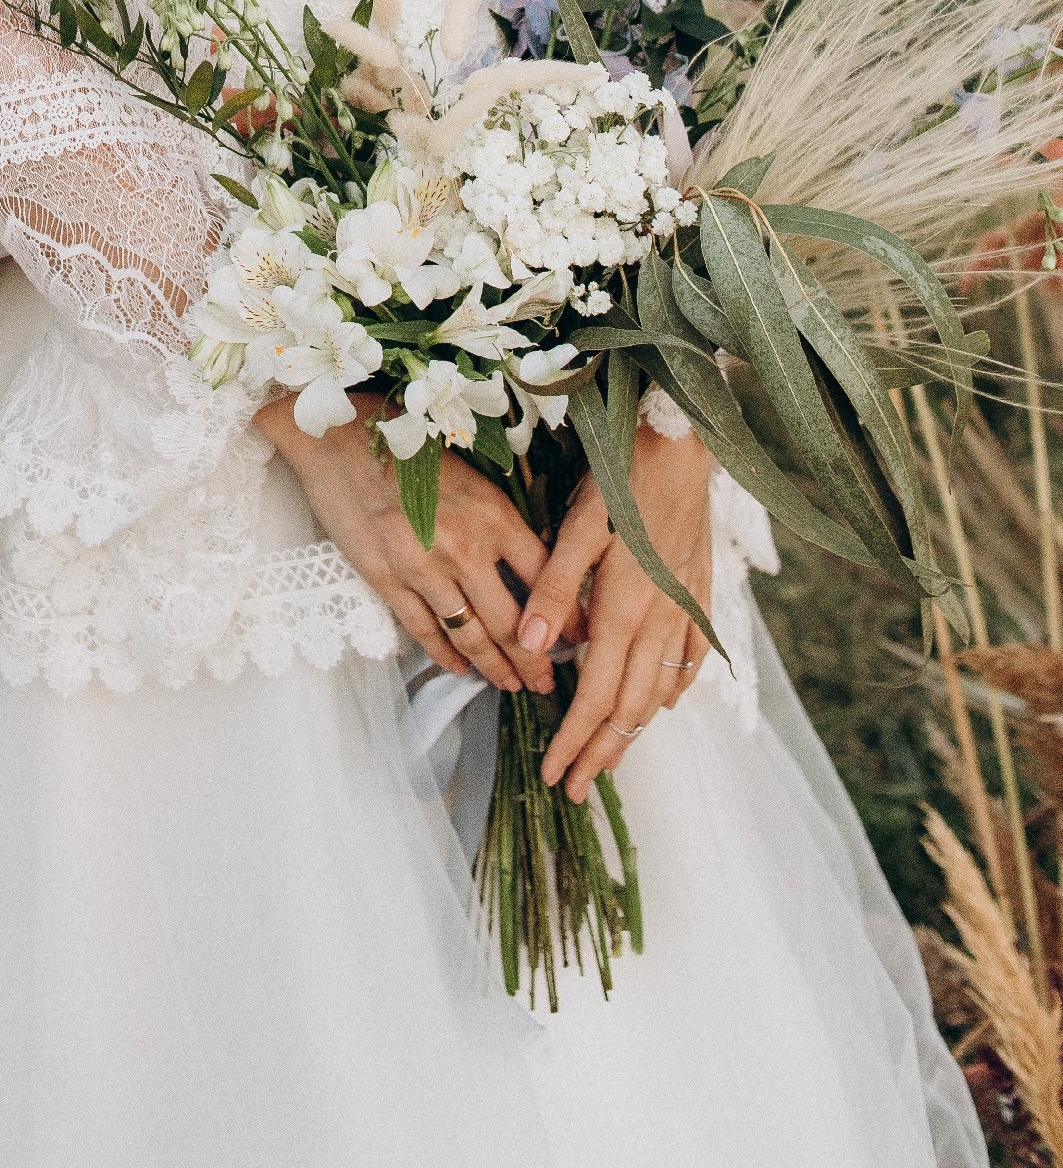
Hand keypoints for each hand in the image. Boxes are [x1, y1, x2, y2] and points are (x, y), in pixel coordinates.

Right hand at [254, 394, 553, 694]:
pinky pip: (425, 630)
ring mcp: (424, 568)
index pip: (546, 580)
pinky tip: (460, 668)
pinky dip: (445, 656)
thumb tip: (535, 563)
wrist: (339, 438)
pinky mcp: (386, 580)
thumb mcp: (471, 474)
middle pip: (512, 622)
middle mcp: (465, 546)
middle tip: (548, 683)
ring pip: (471, 636)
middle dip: (535, 661)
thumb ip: (501, 519)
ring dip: (495, 668)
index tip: (581, 640)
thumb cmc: (409, 446)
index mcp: (494, 514)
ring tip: (511, 684)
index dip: (568, 617)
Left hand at [514, 427, 713, 800]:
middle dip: (603, 753)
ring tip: (613, 756)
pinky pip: (691, 656)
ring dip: (635, 730)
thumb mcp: (575, 526)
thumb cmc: (622, 475)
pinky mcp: (700, 589)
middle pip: (629, 707)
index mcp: (623, 608)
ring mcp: (685, 607)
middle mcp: (659, 618)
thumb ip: (553, 589)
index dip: (575, 740)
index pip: (596, 696)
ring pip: (661, 689)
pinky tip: (663, 701)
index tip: (556, 775)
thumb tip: (530, 646)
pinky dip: (674, 688)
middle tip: (579, 788)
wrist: (683, 440)